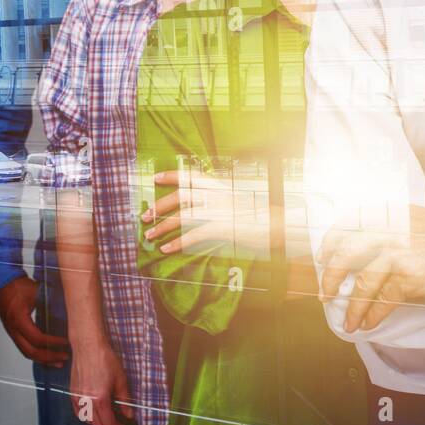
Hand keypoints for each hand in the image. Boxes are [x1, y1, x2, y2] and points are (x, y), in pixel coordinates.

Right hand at [0, 276, 67, 366]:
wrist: (1, 284)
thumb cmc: (16, 286)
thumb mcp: (36, 291)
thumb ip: (51, 301)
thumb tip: (68, 309)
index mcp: (19, 320)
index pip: (37, 338)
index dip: (53, 342)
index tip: (66, 342)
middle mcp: (14, 330)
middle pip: (30, 351)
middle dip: (49, 357)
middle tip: (65, 356)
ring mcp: (13, 333)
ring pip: (26, 353)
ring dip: (43, 359)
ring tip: (58, 362)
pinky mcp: (14, 333)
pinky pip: (25, 348)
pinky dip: (37, 354)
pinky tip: (47, 356)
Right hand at [68, 338, 132, 424]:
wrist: (89, 347)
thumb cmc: (106, 360)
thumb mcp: (121, 379)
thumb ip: (124, 399)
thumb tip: (129, 414)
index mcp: (100, 399)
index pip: (108, 422)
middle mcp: (86, 401)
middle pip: (96, 423)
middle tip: (117, 421)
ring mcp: (77, 398)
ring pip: (85, 419)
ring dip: (96, 422)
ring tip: (106, 416)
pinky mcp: (71, 393)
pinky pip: (78, 411)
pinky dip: (86, 416)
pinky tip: (93, 410)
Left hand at [140, 168, 272, 254]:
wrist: (279, 225)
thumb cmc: (261, 217)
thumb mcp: (238, 203)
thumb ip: (220, 202)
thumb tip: (202, 209)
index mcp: (221, 187)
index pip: (191, 176)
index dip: (172, 175)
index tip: (156, 178)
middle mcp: (217, 195)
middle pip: (180, 195)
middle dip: (159, 205)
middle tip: (146, 216)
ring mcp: (218, 210)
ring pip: (181, 216)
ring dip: (162, 226)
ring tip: (150, 235)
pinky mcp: (220, 227)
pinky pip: (192, 235)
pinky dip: (177, 242)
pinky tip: (167, 248)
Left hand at [319, 206, 424, 332]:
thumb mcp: (416, 221)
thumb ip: (392, 230)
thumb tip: (368, 250)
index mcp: (389, 216)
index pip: (346, 226)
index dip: (330, 243)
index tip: (323, 257)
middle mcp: (389, 233)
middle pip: (345, 255)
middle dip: (331, 277)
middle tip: (327, 293)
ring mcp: (399, 256)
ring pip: (363, 285)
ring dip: (353, 307)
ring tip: (349, 321)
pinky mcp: (411, 278)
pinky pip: (383, 301)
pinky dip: (372, 315)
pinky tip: (369, 324)